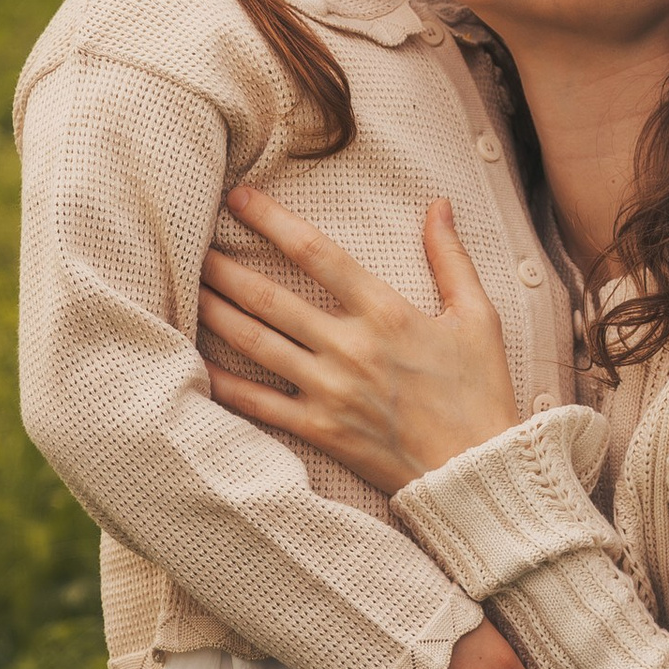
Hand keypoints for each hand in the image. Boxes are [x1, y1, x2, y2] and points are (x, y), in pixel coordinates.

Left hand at [201, 190, 521, 486]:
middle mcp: (350, 347)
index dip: (271, 219)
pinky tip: (196, 362)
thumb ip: (450, 257)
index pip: (316, 252)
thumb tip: (438, 203)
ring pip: (256, 343)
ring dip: (215, 313)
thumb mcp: (477, 317)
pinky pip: (259, 404)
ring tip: (187, 289)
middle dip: (225, 267)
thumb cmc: (481, 391)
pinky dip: (224, 384)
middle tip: (190, 242)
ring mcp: (330, 391)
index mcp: (386, 312)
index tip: (238, 198)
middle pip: (270, 298)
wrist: (478, 471)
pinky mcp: (320, 430)